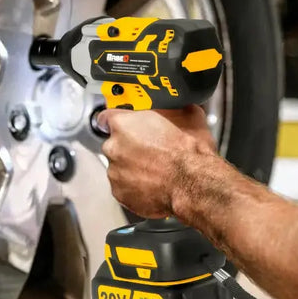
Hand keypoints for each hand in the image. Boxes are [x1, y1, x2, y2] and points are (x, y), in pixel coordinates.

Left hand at [97, 105, 215, 217]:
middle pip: (114, 145)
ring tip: (154, 170)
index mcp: (123, 124)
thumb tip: (181, 106)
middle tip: (149, 152)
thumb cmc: (187, 152)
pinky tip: (152, 184)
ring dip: (131, 168)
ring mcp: (115, 171)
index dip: (117, 122)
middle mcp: (114, 147)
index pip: (106, 117)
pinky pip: (123, 187)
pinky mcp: (119, 192)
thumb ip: (172, 110)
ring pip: (119, 167)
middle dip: (128, 148)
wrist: (192, 183)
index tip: (122, 126)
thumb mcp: (187, 116)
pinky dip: (134, 187)